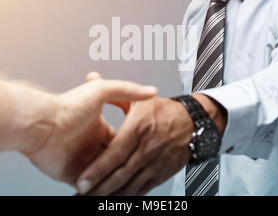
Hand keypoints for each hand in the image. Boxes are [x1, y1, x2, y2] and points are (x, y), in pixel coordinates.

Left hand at [25, 73, 156, 185]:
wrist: (40, 123)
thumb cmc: (68, 106)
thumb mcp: (101, 91)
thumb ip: (126, 89)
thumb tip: (149, 91)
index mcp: (102, 129)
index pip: (125, 143)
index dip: (137, 148)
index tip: (151, 152)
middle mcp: (94, 146)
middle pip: (117, 162)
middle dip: (129, 168)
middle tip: (144, 173)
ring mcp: (84, 162)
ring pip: (107, 177)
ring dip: (118, 182)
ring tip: (132, 186)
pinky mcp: (74, 176)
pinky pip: (92, 189)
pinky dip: (102, 192)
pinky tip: (114, 194)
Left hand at [76, 96, 194, 195]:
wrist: (194, 123)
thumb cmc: (165, 112)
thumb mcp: (140, 100)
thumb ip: (114, 91)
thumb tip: (92, 77)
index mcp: (139, 128)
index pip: (114, 153)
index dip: (97, 170)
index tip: (82, 180)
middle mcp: (147, 148)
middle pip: (120, 174)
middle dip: (99, 188)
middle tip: (82, 194)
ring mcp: (155, 163)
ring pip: (130, 185)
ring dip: (111, 195)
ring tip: (94, 199)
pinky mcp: (161, 174)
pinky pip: (142, 189)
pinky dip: (127, 196)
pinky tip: (115, 198)